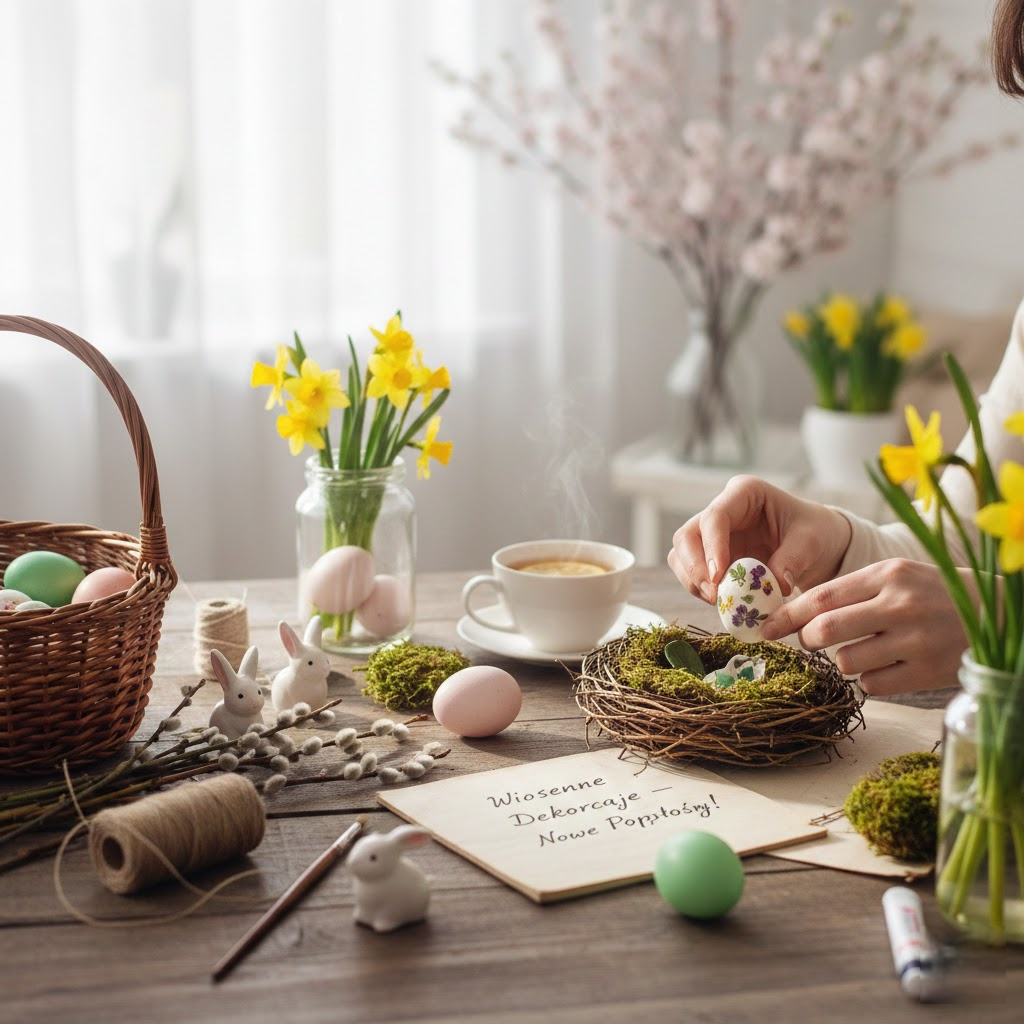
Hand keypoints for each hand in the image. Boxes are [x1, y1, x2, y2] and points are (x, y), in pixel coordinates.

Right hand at [667, 475, 852, 603]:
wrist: (816, 544)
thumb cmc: (814, 532)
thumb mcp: (812, 541)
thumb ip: (793, 559)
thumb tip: (774, 585)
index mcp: (744, 493)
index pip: (715, 517)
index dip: (712, 547)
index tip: (719, 578)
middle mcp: (723, 510)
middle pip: (687, 536)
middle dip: (694, 568)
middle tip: (714, 595)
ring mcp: (712, 534)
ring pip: (681, 555)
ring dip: (692, 580)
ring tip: (718, 601)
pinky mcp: (710, 556)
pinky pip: (690, 572)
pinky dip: (699, 589)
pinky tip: (720, 600)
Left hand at [760, 558, 967, 694]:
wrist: (998, 616)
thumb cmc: (934, 594)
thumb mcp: (898, 576)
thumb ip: (852, 591)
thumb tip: (797, 614)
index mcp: (888, 574)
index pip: (821, 596)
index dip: (786, 615)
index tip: (765, 628)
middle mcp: (900, 604)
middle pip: (824, 630)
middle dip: (807, 640)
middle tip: (811, 642)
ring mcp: (915, 640)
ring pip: (845, 661)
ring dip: (843, 660)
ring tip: (867, 649)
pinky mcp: (927, 672)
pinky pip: (871, 684)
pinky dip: (870, 679)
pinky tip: (889, 665)